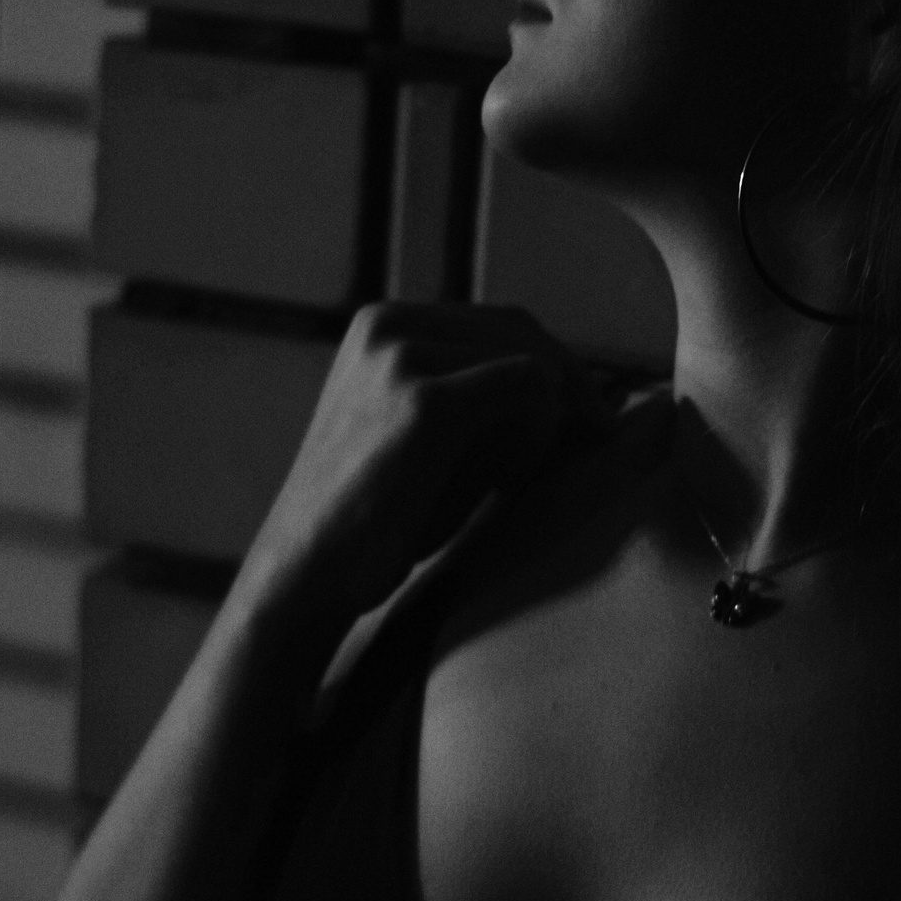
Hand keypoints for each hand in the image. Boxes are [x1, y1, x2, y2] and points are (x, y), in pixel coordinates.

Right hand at [229, 301, 613, 672]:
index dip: (553, 369)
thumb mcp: (426, 434)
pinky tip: (515, 476)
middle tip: (594, 437)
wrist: (306, 577)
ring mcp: (402, 356)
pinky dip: (541, 429)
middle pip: (521, 330)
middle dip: (568, 384)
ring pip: (531, 360)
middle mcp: (388, 323)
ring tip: (525, 472)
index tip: (582, 419)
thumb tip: (575, 390)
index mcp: (381, 324)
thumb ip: (481, 397)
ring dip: (549, 415)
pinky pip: (529, 388)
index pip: (500, 323)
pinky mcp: (424, 401)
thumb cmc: (374, 519)